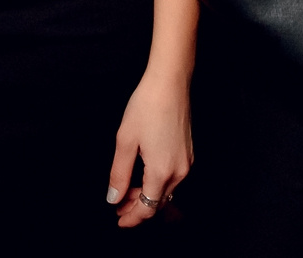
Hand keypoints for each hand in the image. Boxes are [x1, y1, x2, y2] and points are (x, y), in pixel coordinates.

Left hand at [106, 70, 192, 226]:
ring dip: (147, 195)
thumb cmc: (147, 107)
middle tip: (118, 206)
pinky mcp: (188, 153)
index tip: (119, 220)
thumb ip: (119, 174)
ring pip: (166, 191)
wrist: (169, 83)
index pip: (147, 207)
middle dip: (137, 207)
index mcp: (162, 171)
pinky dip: (157, 183)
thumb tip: (113, 197)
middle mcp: (179, 171)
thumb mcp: (125, 141)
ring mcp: (186, 162)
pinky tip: (143, 176)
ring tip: (127, 191)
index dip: (132, 218)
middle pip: (158, 202)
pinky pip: (173, 178)